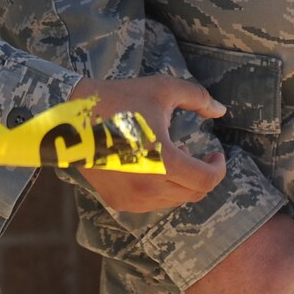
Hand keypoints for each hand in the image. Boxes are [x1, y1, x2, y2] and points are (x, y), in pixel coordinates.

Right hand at [71, 74, 226, 212]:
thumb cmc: (119, 100)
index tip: (216, 154)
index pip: (206, 180)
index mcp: (164, 162)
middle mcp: (150, 187)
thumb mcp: (162, 89)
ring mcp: (132, 199)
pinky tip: (154, 167)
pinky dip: (161, 190)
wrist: (72, 118)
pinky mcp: (118, 202)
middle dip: (203, 175)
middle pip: (193, 194)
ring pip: (174, 201)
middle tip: (200, 156)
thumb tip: (221, 110)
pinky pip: (152, 203)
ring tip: (173, 158)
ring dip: (182, 183)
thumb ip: (198, 98)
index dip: (218, 168)